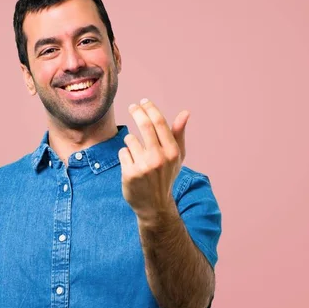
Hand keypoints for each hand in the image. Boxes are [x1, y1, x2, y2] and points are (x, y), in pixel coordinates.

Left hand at [118, 98, 189, 221]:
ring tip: (137, 155)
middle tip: (132, 106)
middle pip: (144, 125)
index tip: (143, 101)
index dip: (150, 108)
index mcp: (172, 152)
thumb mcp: (176, 157)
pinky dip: (125, 156)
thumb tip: (185, 112)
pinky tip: (132, 166)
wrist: (154, 205)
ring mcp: (144, 166)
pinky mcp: (129, 173)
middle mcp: (159, 158)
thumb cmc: (165, 176)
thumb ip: (179, 134)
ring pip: (130, 139)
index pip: (159, 122)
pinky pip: (122, 153)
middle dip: (136, 112)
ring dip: (131, 142)